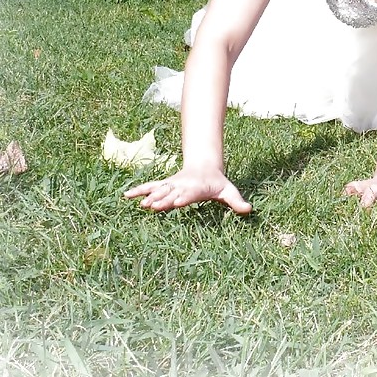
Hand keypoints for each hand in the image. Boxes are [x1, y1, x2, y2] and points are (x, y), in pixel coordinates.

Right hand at [124, 167, 251, 214]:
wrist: (205, 166)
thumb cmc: (217, 183)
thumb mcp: (229, 191)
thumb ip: (237, 201)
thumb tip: (250, 210)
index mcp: (197, 188)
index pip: (189, 194)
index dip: (183, 197)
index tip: (176, 202)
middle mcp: (182, 186)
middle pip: (171, 193)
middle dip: (163, 199)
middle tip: (153, 206)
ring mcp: (172, 185)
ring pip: (159, 190)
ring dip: (150, 196)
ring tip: (141, 204)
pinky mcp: (165, 185)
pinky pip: (150, 187)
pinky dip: (139, 191)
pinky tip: (126, 196)